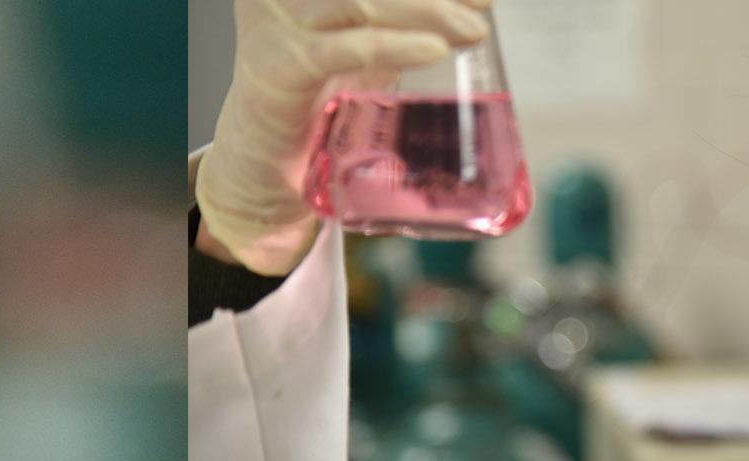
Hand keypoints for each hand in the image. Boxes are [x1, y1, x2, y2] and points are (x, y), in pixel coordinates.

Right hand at [196, 0, 492, 274]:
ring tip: (472, 30)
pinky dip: (393, 46)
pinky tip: (434, 48)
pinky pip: (344, 49)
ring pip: (363, 3)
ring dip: (428, 12)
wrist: (265, 156)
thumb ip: (403, 17)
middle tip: (483, 5)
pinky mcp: (281, 67)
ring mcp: (276, 23)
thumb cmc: (321, 87)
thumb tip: (474, 7)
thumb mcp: (364, 40)